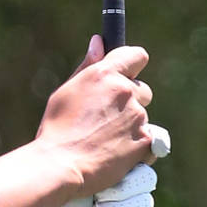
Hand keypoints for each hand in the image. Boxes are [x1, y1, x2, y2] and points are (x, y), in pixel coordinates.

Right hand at [36, 35, 153, 195]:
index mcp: (105, 74)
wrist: (61, 165)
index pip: (136, 55)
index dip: (132, 64)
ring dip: (130, 125)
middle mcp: (125, 92)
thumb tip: (99, 41)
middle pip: (143, 89)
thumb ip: (88, 66)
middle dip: (131, 100)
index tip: (127, 73)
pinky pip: (149, 140)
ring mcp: (138, 117)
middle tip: (107, 116)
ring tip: (104, 139)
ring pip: (142, 117)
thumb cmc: (57, 127)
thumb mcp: (67, 90)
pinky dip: (137, 146)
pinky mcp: (145, 142)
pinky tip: (115, 152)